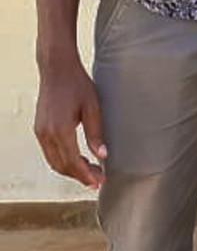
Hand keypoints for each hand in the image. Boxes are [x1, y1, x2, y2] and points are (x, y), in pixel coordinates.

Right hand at [34, 49, 106, 190]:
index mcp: (60, 130)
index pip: (72, 161)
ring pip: (54, 161)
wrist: (57, 69)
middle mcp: (46, 134)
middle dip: (79, 175)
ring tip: (90, 172)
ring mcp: (40, 132)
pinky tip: (77, 159)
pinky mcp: (39, 128)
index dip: (86, 174)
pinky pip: (49, 152)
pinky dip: (63, 160)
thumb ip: (96, 133)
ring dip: (71, 170)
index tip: (99, 181)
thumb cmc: (78, 84)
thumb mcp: (93, 107)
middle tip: (98, 180)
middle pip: (61, 165)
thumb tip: (102, 156)